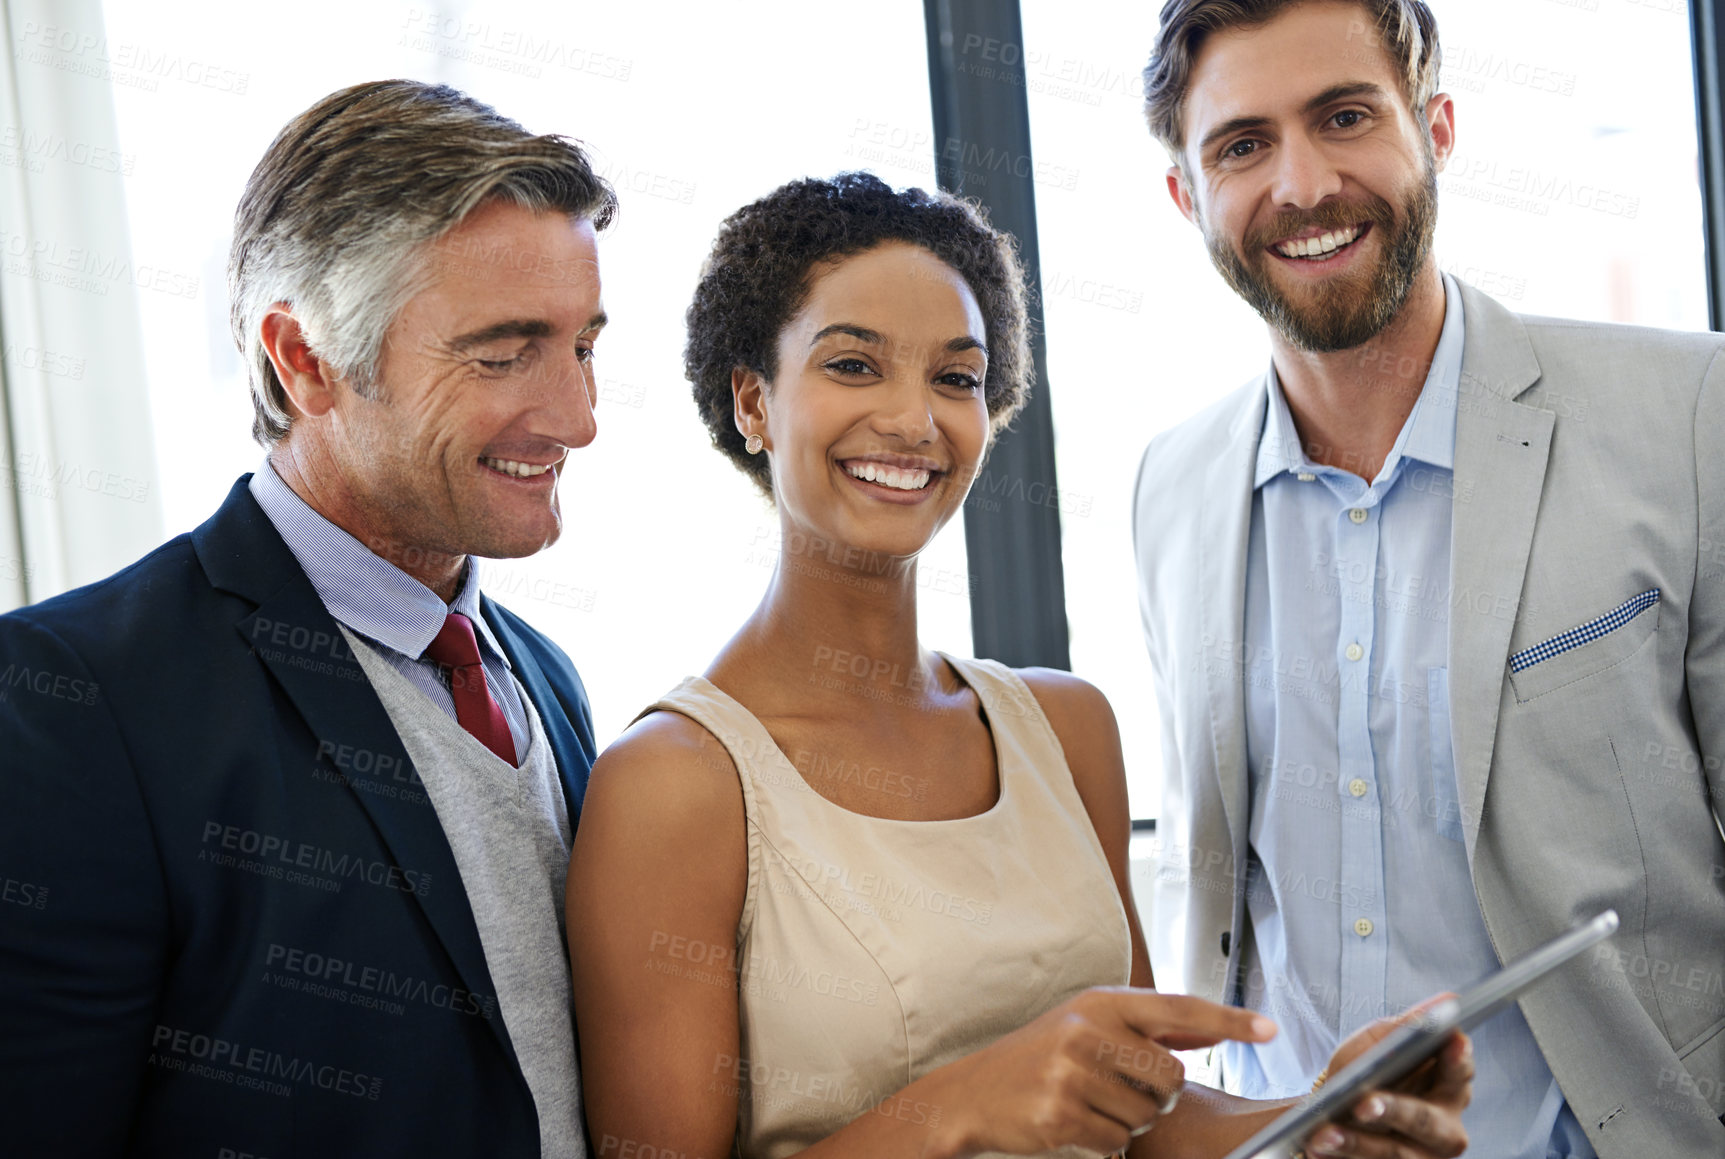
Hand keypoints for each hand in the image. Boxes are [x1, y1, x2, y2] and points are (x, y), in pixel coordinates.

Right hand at [925, 986, 1277, 1156]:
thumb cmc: (1038, 1056)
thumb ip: (1150, 1028)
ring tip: (1092, 1103)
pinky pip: (1118, 1141)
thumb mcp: (1089, 1026)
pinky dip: (1106, 1141)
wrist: (973, 1093)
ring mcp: (1072, 1073)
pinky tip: (1077, 1122)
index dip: (1229, 1020)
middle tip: (1122, 1088)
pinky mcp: (1061, 1115)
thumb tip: (1211, 1030)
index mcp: (1101, 1002)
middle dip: (1158, 1093)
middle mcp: (1087, 1031)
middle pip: (1171, 1075)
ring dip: (1129, 1119)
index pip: (1180, 1007)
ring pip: (1147, 1114)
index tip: (1270, 1030)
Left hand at [1303, 997, 1472, 1158]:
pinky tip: (1318, 1145)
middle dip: (1394, 1110)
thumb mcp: (1374, 1044)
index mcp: (1448, 1088)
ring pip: (1394, 1152)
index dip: (1457, 1057)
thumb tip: (1447, 999)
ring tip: (1323, 1133)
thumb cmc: (1363, 1072)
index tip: (1451, 1039)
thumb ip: (1403, 1028)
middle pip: (1425, 1120)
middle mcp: (1445, 1128)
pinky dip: (1341, 1156)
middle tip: (1363, 1104)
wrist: (1330, 1115)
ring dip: (1355, 1142)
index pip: (1460, 1071)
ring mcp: (1421, 1157)